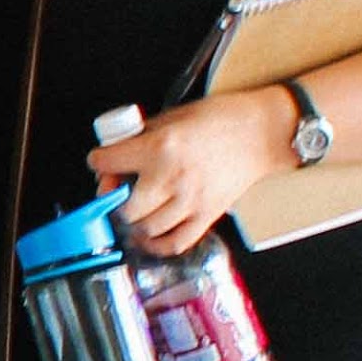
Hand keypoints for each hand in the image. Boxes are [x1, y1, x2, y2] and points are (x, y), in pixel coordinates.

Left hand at [86, 90, 288, 256]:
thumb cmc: (221, 118)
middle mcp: (171, 178)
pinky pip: (176, 243)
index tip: (102, 161)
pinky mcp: (208, 215)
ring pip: (146, 228)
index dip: (98, 161)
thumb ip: (142, 136)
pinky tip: (149, 237)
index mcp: (159, 147)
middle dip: (116, 199)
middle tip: (119, 190)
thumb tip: (117, 153)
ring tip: (136, 210)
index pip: (107, 162)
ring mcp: (191, 201)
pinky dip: (157, 245)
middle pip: (125, 206)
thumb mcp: (173, 116)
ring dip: (135, 222)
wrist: (263, 132)